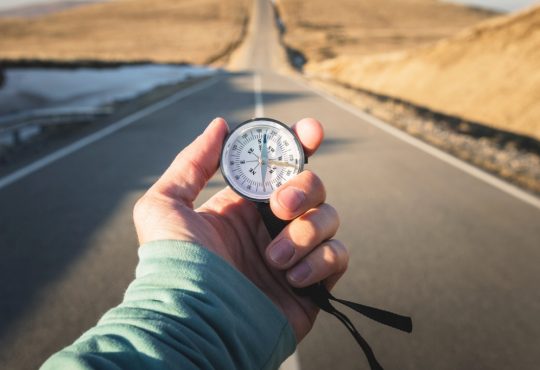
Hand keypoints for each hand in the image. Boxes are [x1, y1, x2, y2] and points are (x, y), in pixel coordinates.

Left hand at [133, 117, 348, 340]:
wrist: (194, 322)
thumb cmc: (173, 265)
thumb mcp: (165, 205)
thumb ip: (192, 162)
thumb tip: (220, 127)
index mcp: (244, 205)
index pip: (281, 166)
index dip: (300, 144)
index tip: (310, 131)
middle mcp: (271, 226)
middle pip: (313, 187)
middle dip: (303, 189)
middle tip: (279, 207)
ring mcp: (294, 254)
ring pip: (329, 218)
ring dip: (304, 232)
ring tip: (273, 259)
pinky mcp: (312, 284)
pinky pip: (338, 256)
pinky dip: (320, 261)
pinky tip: (290, 278)